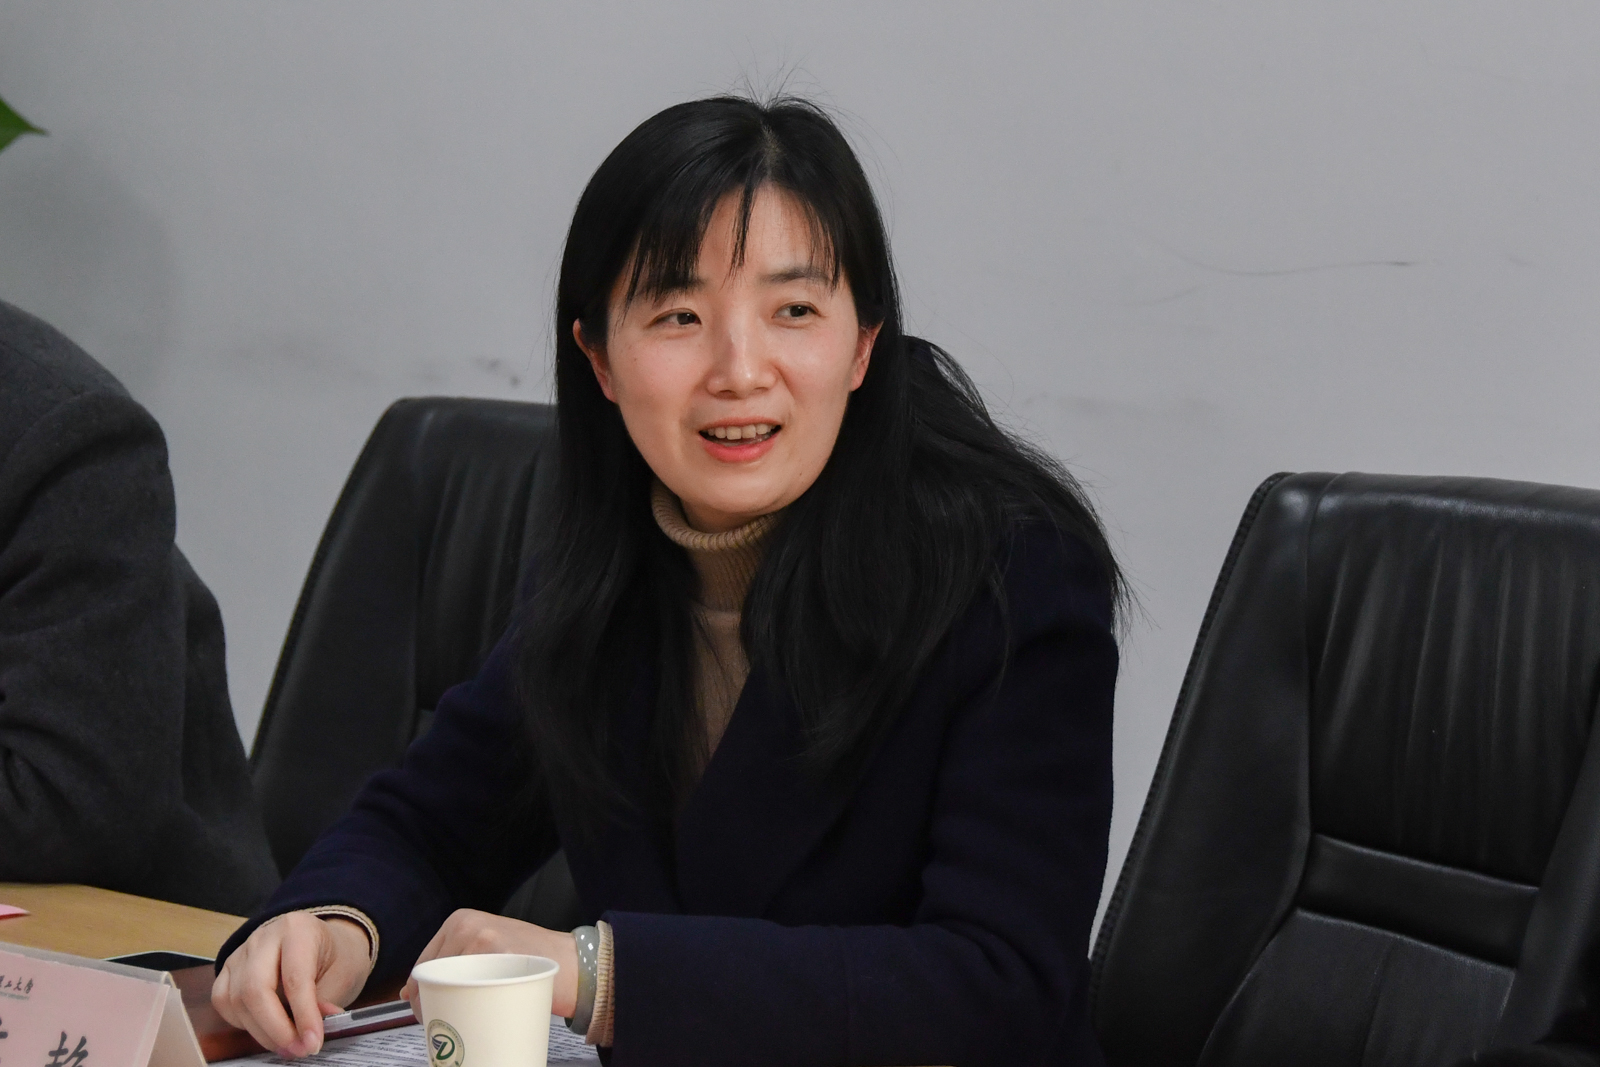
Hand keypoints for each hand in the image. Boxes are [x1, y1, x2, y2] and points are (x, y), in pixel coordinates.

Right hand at [211, 913, 373, 1057]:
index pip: (294, 978)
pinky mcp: (228, 969)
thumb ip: (324, 1004)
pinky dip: (242, 1023)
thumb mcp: (342, 975)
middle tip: (298, 1049)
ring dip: (261, 1032)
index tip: (312, 1043)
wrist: (322, 941)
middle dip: (276, 1029)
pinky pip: (223, 1002)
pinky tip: (265, 1029)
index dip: (303, 1016)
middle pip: (255, 990)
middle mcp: (264, 937)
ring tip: (287, 1045)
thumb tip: (309, 1034)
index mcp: (298, 929)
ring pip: (236, 1000)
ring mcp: (241, 952)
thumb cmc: (334, 956)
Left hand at [399, 910, 578, 1020]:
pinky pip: (466, 994)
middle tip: (444, 1024)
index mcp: (461, 920)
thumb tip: (410, 990)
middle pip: (430, 978)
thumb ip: (455, 959)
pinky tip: (473, 1018)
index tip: (427, 1012)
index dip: (420, 995)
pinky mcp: (495, 957)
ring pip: (444, 987)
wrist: (574, 964)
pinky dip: (464, 1013)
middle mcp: (467, 925)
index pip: (422, 965)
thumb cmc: (531, 960)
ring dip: (445, 1011)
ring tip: (459, 1023)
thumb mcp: (489, 947)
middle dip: (430, 1006)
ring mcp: (481, 940)